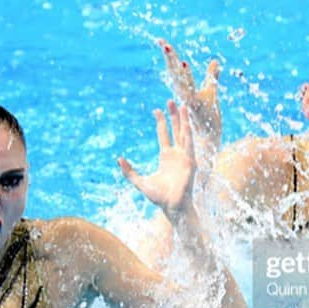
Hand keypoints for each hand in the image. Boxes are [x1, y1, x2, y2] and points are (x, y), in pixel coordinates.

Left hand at [118, 101, 194, 219]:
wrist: (172, 206)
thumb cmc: (159, 197)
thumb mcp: (140, 182)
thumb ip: (129, 171)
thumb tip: (118, 159)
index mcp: (167, 157)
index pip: (164, 134)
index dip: (161, 122)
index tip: (157, 110)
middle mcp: (177, 154)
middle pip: (176, 130)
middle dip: (174, 116)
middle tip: (171, 101)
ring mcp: (185, 157)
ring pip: (184, 133)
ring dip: (183, 119)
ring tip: (182, 105)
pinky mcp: (190, 161)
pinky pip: (189, 144)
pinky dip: (188, 133)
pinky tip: (187, 122)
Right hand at [159, 39, 220, 158]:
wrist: (208, 137)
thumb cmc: (208, 116)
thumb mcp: (211, 91)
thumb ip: (212, 75)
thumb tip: (215, 60)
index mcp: (185, 88)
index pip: (176, 68)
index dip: (170, 55)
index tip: (162, 41)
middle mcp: (184, 92)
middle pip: (174, 71)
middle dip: (168, 56)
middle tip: (161, 41)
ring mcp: (187, 98)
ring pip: (178, 78)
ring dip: (174, 63)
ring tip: (169, 48)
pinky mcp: (193, 104)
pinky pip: (188, 88)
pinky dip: (185, 77)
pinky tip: (183, 64)